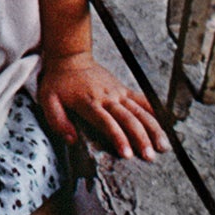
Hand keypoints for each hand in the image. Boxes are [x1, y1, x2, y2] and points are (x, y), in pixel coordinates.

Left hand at [36, 48, 165, 161]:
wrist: (70, 57)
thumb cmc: (58, 81)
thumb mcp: (47, 100)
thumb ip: (58, 121)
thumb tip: (71, 140)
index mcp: (89, 103)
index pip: (106, 123)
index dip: (118, 138)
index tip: (127, 154)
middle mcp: (107, 97)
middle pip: (128, 119)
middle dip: (141, 138)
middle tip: (149, 156)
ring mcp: (118, 92)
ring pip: (140, 111)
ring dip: (153, 128)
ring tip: (163, 146)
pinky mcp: (123, 89)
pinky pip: (142, 99)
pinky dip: (155, 111)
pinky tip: (166, 124)